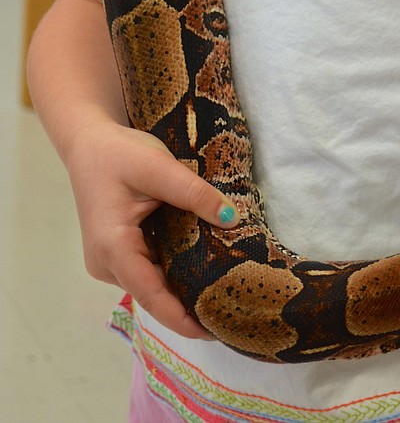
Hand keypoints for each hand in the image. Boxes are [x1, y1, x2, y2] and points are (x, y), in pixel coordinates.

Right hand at [65, 119, 238, 339]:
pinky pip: (147, 269)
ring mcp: (109, 261)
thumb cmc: (118, 153)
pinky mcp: (116, 253)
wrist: (89, 143)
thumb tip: (233, 218)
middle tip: (230, 307)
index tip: (212, 332)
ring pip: (151, 282)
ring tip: (222, 289)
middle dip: (188, 304)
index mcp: (112, 247)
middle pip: (153, 293)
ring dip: (182, 286)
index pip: (151, 294)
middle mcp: (106, 263)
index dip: (181, 318)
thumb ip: (195, 194)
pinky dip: (172, 270)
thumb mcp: (159, 167)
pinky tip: (200, 267)